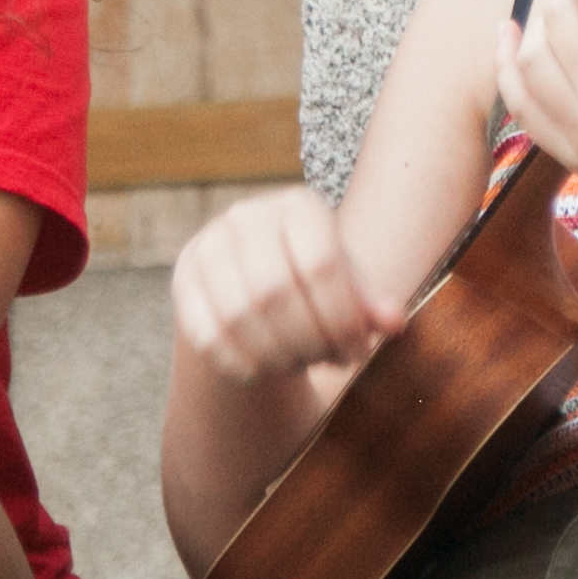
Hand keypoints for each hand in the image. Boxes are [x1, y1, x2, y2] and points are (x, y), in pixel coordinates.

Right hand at [170, 186, 406, 386]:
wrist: (255, 283)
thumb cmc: (315, 285)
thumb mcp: (348, 286)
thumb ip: (372, 303)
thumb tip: (394, 323)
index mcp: (297, 206)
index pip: (320, 264)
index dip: (342, 319)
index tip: (358, 353)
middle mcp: (246, 217)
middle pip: (276, 292)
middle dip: (310, 340)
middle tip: (330, 363)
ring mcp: (207, 247)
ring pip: (240, 315)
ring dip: (278, 355)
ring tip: (302, 364)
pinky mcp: (183, 282)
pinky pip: (208, 336)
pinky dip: (242, 364)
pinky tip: (266, 371)